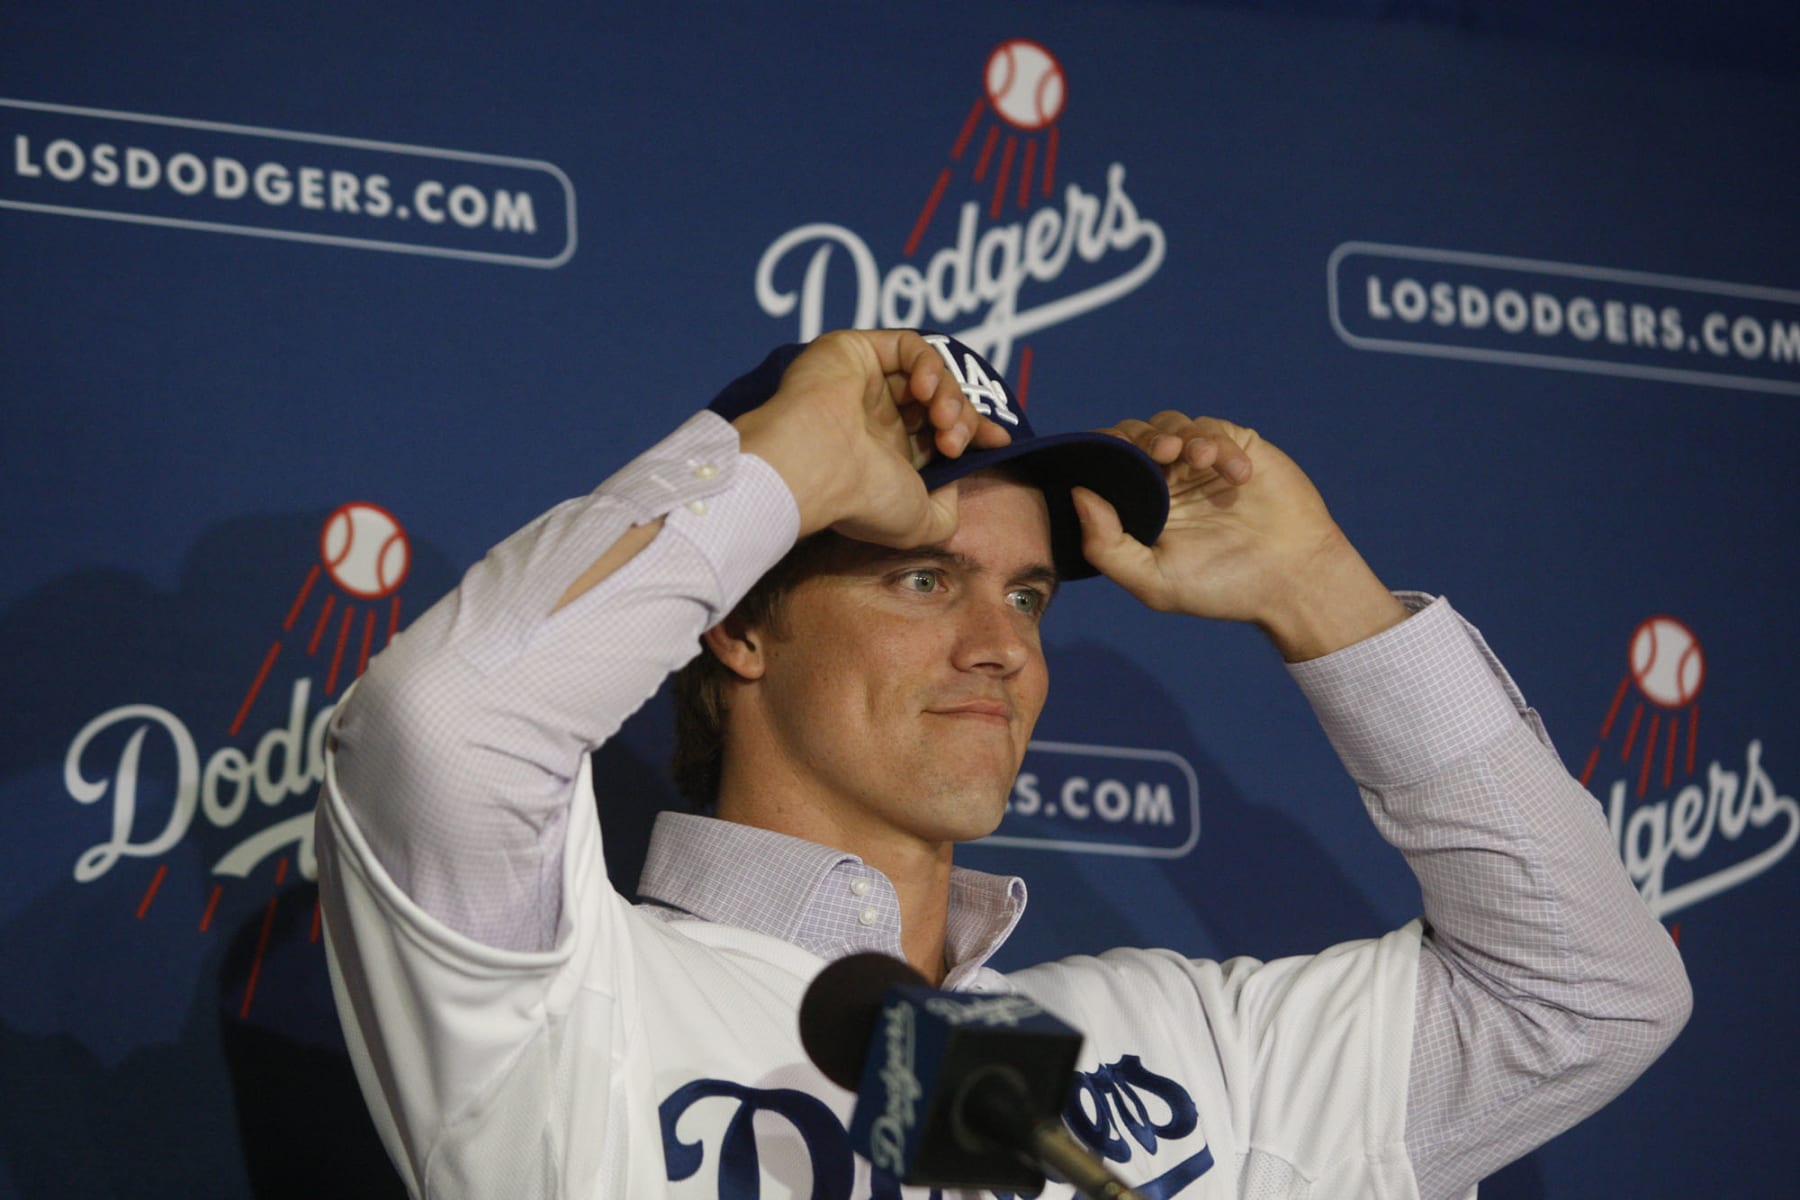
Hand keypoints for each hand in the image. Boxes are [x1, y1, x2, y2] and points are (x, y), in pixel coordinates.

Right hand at [731, 330, 1011, 545]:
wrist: (818, 468)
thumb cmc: (863, 500)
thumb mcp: (923, 523)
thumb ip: (948, 511)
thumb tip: (957, 484)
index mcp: (887, 454)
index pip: (941, 431)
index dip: (976, 430)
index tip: (1000, 441)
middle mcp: (876, 418)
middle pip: (941, 401)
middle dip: (963, 418)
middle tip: (955, 441)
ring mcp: (864, 383)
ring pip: (929, 373)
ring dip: (949, 394)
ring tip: (942, 420)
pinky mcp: (854, 351)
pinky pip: (908, 345)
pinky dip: (929, 363)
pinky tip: (925, 390)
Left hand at [1071, 412, 1406, 659]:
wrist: (1292, 581)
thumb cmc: (1221, 587)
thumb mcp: (1152, 580)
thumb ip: (1106, 545)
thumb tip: (1077, 493)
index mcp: (1142, 507)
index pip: (1107, 466)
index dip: (1101, 453)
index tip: (1107, 457)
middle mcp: (1167, 481)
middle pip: (1134, 435)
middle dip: (1138, 438)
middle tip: (1160, 452)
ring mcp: (1201, 464)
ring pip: (1171, 423)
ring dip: (1177, 434)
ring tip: (1196, 458)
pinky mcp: (1237, 448)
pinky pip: (1214, 429)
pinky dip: (1220, 445)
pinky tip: (1238, 475)